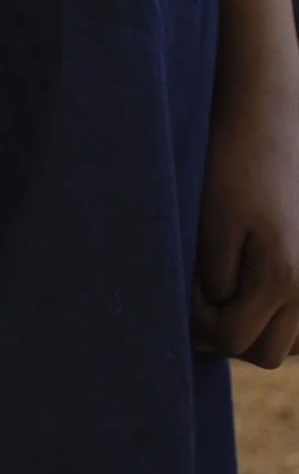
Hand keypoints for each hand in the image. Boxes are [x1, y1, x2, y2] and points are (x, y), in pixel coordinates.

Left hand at [192, 76, 298, 365]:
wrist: (267, 121)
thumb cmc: (231, 167)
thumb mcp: (209, 227)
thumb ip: (212, 285)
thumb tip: (209, 330)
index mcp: (283, 278)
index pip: (234, 340)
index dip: (199, 322)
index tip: (185, 285)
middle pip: (265, 352)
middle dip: (226, 331)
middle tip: (200, 289)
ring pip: (286, 341)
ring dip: (251, 324)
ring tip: (223, 281)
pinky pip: (296, 318)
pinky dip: (271, 311)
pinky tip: (246, 281)